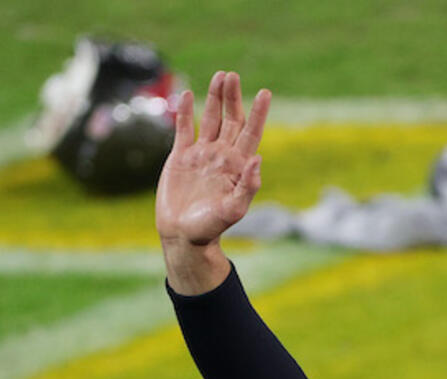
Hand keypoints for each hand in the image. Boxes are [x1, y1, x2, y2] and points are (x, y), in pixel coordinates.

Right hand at [157, 71, 271, 294]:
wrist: (182, 235)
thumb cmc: (211, 228)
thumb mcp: (234, 210)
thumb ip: (248, 186)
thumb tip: (257, 159)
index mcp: (237, 166)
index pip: (250, 133)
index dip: (258, 113)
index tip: (265, 93)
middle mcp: (222, 156)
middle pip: (231, 120)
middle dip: (233, 98)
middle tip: (233, 76)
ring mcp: (202, 154)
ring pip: (210, 118)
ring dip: (215, 98)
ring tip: (220, 76)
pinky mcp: (181, 156)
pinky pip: (184, 128)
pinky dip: (185, 112)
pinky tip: (187, 94)